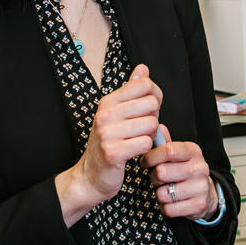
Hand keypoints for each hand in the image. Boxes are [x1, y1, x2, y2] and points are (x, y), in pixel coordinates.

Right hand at [57, 64, 161, 224]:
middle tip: (141, 130)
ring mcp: (107, 133)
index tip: (147, 110)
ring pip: (151, 124)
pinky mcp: (113, 152)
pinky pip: (145, 143)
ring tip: (136, 141)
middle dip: (153, 118)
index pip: (144, 84)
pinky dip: (145, 150)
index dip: (154, 96)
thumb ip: (131, 91)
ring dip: (149, 136)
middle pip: (152, 104)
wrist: (91, 176)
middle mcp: (105, 114)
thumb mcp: (117, 114)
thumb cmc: (109, 143)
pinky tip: (134, 153)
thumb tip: (142, 68)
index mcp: (108, 101)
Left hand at [142, 125, 217, 219]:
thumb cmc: (185, 171)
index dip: (152, 156)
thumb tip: (159, 128)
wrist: (206, 192)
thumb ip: (165, 142)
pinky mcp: (199, 205)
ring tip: (166, 190)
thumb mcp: (177, 154)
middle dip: (154, 177)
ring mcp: (201, 187)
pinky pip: (170, 209)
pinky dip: (166, 207)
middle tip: (157, 178)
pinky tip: (172, 202)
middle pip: (162, 172)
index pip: (169, 150)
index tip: (145, 161)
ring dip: (159, 194)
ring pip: (164, 193)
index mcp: (193, 151)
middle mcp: (199, 168)